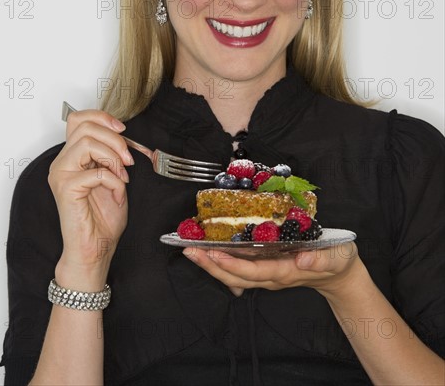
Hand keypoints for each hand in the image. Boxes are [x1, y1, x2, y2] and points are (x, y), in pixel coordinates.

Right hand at [48, 109, 133, 289]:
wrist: (95, 249)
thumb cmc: (102, 219)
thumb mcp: (113, 178)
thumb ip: (110, 155)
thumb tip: (123, 136)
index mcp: (71, 157)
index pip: (77, 119)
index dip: (101, 117)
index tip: (122, 131)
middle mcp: (62, 162)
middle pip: (85, 126)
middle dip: (115, 140)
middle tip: (128, 160)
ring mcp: (61, 174)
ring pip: (87, 142)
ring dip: (113, 157)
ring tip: (123, 176)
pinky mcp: (66, 189)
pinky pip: (96, 172)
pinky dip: (115, 182)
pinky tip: (117, 195)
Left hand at [183, 242, 359, 298]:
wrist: (338, 274)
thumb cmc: (337, 261)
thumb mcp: (336, 256)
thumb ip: (321, 259)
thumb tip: (303, 259)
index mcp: (285, 271)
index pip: (252, 271)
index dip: (230, 264)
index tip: (212, 253)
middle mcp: (271, 276)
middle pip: (235, 276)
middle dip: (210, 265)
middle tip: (188, 250)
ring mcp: (266, 274)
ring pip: (233, 274)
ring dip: (211, 263)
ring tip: (191, 250)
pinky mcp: (265, 269)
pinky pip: (238, 271)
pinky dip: (222, 263)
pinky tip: (208, 255)